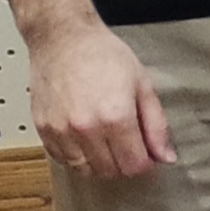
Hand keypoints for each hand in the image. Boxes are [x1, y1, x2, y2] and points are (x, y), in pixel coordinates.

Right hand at [28, 18, 176, 178]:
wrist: (63, 40)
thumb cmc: (103, 56)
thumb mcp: (143, 85)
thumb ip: (157, 125)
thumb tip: (165, 156)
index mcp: (115, 116)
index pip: (134, 165)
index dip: (145, 162)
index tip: (146, 152)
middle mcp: (86, 128)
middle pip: (111, 171)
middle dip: (124, 163)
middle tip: (128, 144)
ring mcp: (61, 131)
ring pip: (85, 170)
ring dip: (100, 163)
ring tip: (107, 141)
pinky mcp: (43, 130)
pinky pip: (62, 160)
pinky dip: (76, 157)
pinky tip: (86, 140)